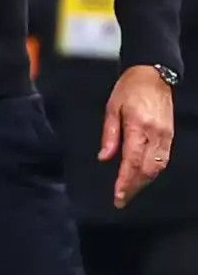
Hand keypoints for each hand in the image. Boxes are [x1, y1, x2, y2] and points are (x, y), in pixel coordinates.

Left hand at [99, 65, 173, 208]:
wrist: (153, 74)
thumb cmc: (129, 88)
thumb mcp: (111, 107)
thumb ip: (109, 134)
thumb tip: (104, 157)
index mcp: (138, 126)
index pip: (132, 161)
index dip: (125, 182)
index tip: (118, 196)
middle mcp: (155, 134)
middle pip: (146, 169)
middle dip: (134, 187)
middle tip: (121, 200)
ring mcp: (165, 136)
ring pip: (157, 168)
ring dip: (143, 182)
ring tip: (130, 191)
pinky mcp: (170, 135)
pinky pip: (163, 160)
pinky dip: (153, 172)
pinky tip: (143, 177)